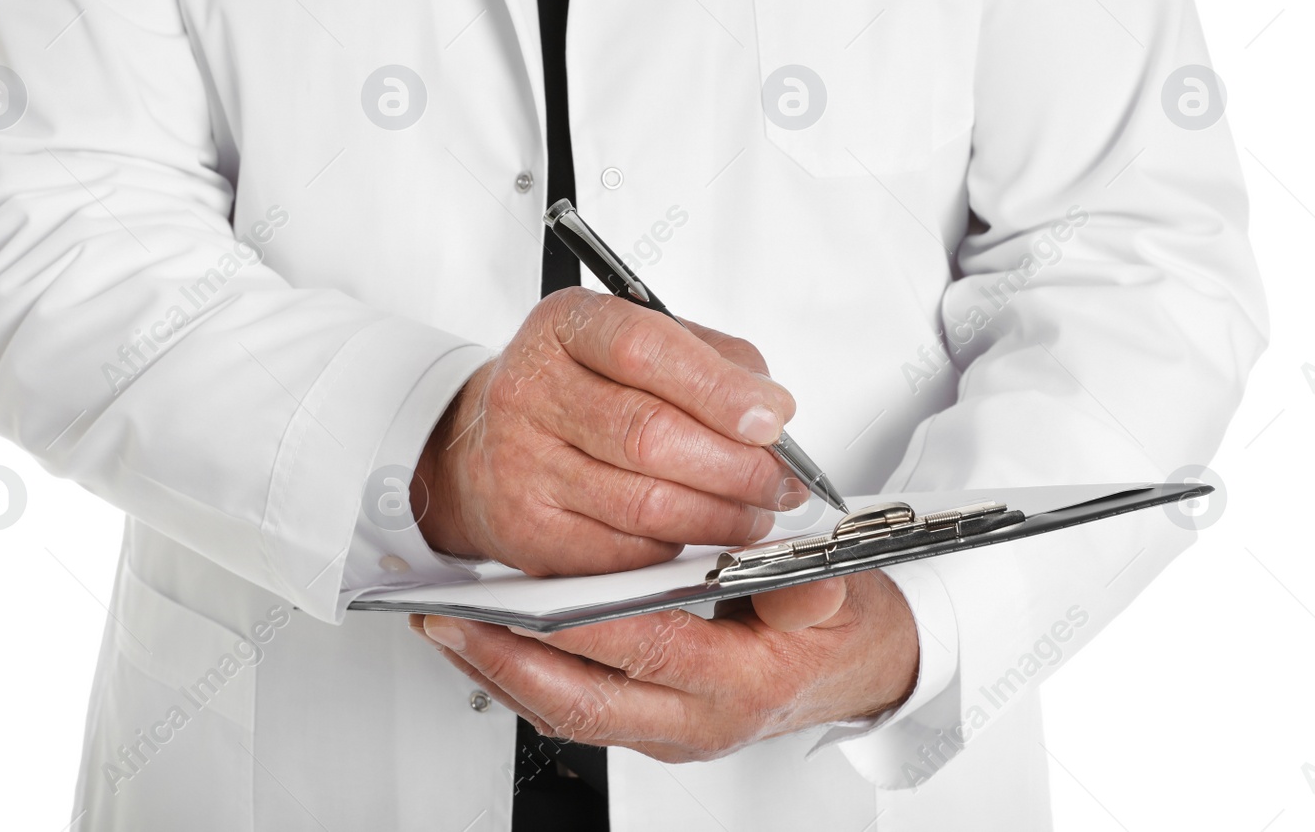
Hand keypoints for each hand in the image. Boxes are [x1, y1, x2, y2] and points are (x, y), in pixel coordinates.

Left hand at [409, 572, 920, 761]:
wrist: (866, 671)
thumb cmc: (845, 629)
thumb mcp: (845, 599)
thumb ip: (815, 593)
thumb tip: (799, 585)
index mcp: (739, 684)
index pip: (645, 650)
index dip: (576, 624)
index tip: (521, 595)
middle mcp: (696, 719)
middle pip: (581, 700)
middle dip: (506, 661)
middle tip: (449, 621)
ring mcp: (670, 729)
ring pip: (567, 712)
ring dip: (503, 672)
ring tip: (449, 627)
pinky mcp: (654, 724)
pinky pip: (577, 710)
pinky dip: (527, 679)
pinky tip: (493, 644)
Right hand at [413, 288, 807, 575]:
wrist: (489, 445)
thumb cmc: (582, 390)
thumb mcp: (639, 345)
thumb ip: (712, 360)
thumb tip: (772, 410)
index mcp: (565, 326)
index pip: (644, 349)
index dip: (717, 388)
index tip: (772, 418)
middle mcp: (530, 389)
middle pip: (648, 434)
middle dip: (735, 466)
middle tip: (779, 482)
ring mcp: (520, 464)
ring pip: (642, 503)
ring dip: (718, 516)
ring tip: (752, 513)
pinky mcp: (526, 532)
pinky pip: (622, 552)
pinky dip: (674, 548)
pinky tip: (694, 534)